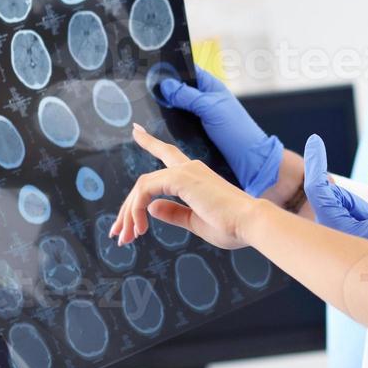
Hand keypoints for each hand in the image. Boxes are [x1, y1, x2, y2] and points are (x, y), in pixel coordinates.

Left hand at [110, 122, 261, 250]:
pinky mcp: (181, 178)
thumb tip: (151, 208)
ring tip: (124, 237)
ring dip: (128, 213)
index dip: (149, 142)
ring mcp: (185, 171)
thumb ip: (174, 213)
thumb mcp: (195, 222)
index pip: (167, 155)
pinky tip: (139, 228)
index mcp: (196, 176)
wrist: (251, 223)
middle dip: (127, 207)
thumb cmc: (232, 226)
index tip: (135, 131)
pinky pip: (145, 190)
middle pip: (145, 180)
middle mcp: (189, 168)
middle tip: (116, 232)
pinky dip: (136, 209)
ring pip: (141, 186)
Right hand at [153, 65, 283, 197]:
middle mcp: (204, 100)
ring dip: (164, 111)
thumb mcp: (210, 108)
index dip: (171, 69)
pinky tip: (155, 128)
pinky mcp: (196, 134)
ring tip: (143, 110)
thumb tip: (165, 84)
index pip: (187, 71)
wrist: (249, 161)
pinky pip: (178, 126)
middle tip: (142, 93)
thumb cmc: (236, 130)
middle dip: (163, 92)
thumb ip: (187, 95)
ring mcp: (200, 117)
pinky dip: (169, 127)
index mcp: (210, 87)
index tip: (151, 70)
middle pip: (178, 90)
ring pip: (176, 110)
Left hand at [303, 134, 367, 251]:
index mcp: (333, 226)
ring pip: (351, 211)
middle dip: (356, 199)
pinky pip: (359, 223)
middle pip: (339, 199)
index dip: (317, 162)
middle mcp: (333, 233)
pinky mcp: (352, 247)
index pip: (318, 187)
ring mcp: (342, 240)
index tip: (315, 141)